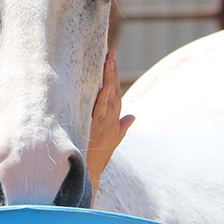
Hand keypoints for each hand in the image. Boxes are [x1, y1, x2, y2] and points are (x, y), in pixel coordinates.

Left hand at [86, 50, 133, 190]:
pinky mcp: (96, 127)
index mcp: (114, 119)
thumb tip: (133, 117)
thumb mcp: (113, 140)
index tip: (112, 60)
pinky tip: (104, 85)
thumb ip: (123, 127)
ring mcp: (105, 122)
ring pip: (109, 96)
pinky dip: (103, 98)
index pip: (116, 92)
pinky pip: (100, 110)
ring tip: (108, 60)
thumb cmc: (99, 156)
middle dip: (113, 70)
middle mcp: (112, 119)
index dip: (115, 76)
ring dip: (109, 78)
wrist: (91, 172)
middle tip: (111, 52)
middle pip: (114, 90)